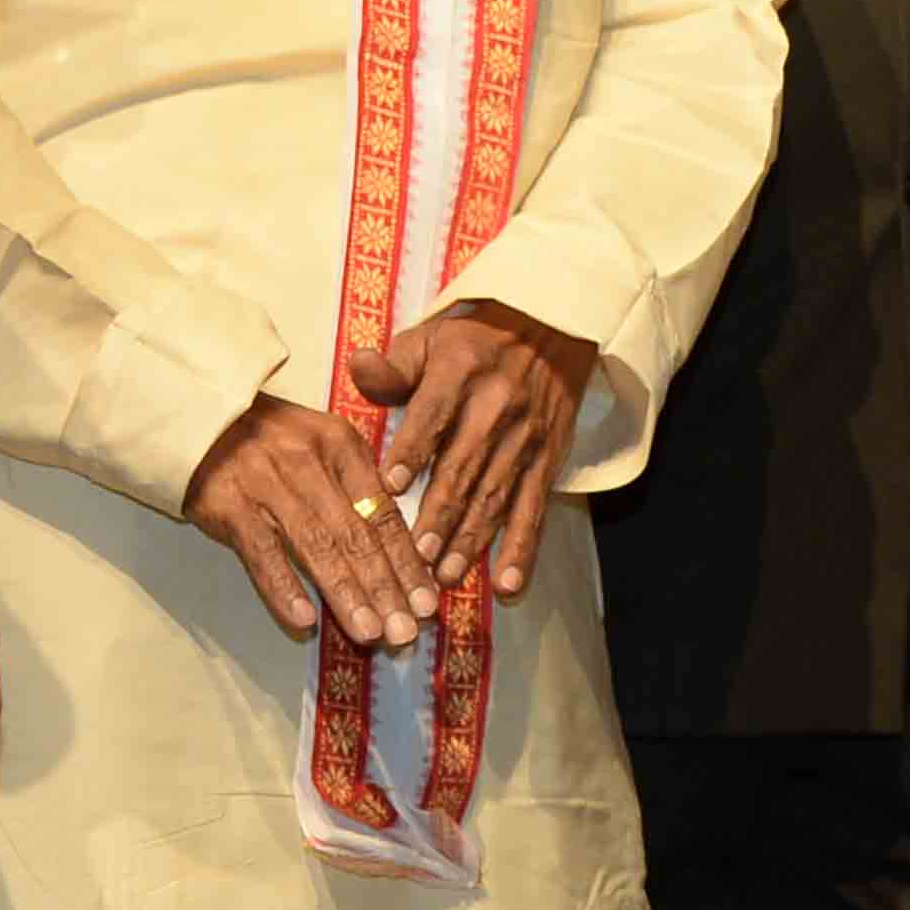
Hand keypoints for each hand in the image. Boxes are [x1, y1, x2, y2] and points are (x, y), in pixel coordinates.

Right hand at [186, 396, 436, 647]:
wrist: (199, 419)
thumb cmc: (272, 440)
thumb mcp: (323, 444)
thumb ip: (359, 485)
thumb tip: (403, 542)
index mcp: (342, 447)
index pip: (384, 512)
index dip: (408, 561)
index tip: (428, 601)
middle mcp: (310, 464)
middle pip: (356, 534)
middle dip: (386, 587)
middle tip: (406, 631)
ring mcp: (268, 485)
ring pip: (316, 547)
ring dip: (346, 594)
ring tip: (371, 633)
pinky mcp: (230, 505)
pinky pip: (262, 553)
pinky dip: (284, 588)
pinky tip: (305, 620)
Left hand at [351, 301, 592, 601]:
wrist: (551, 327)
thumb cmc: (473, 338)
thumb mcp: (429, 337)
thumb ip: (393, 366)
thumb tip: (358, 369)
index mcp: (461, 370)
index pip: (433, 414)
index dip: (412, 451)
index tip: (389, 488)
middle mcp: (498, 405)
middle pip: (466, 466)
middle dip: (441, 515)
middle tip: (418, 555)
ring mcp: (527, 437)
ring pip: (497, 495)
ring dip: (473, 539)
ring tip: (448, 575)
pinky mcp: (548, 460)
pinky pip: (535, 509)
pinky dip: (522, 549)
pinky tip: (507, 582)